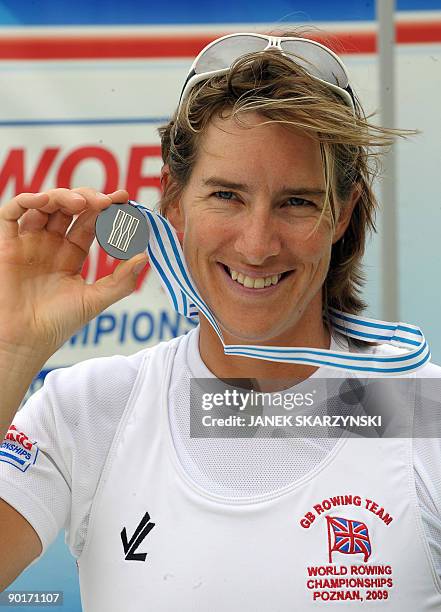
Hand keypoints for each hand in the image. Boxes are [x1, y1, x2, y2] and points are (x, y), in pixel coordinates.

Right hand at [0, 188, 147, 359]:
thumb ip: (121, 280)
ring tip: (81, 203)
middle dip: (89, 199)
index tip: (124, 199)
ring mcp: (29, 242)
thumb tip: (145, 256)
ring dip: (63, 196)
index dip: (106, 210)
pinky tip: (46, 201)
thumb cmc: (58, 324)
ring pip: (45, 205)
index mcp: (71, 255)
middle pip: (69, 209)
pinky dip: (28, 200)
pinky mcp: (7, 244)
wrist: (26, 340)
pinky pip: (12, 212)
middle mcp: (50, 244)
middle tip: (106, 201)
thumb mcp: (95, 299)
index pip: (91, 223)